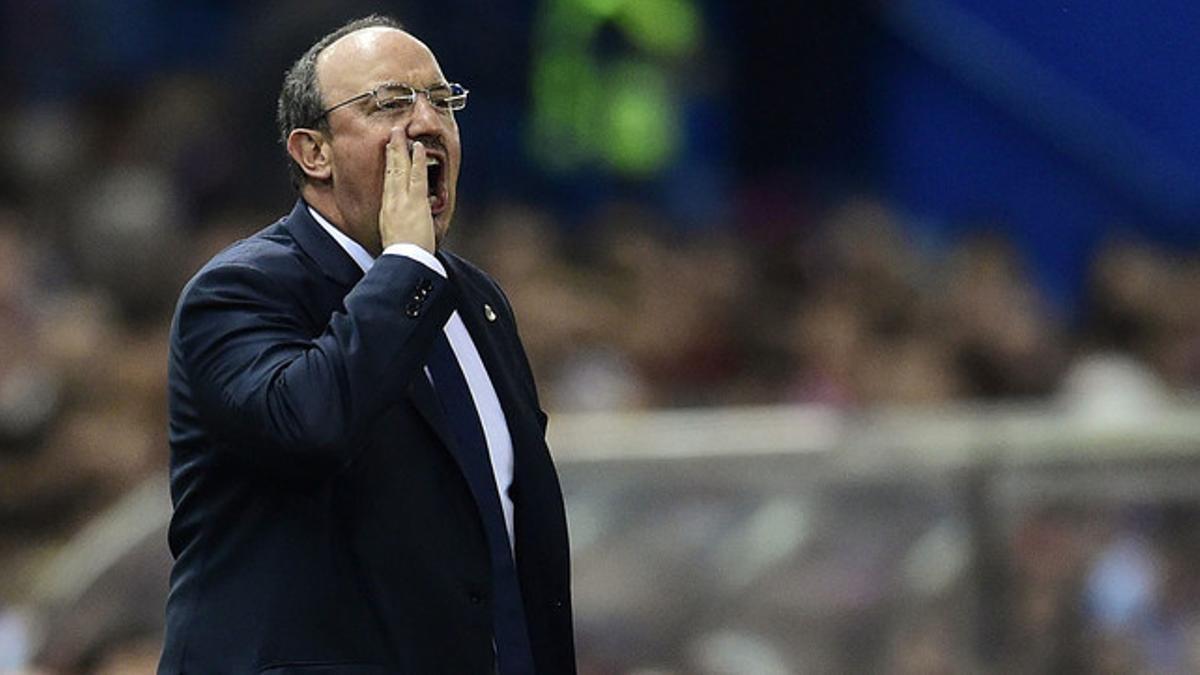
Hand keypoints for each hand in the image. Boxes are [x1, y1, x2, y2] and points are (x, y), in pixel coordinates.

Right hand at [379, 128, 434, 252]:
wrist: (404, 260)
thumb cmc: (401, 252)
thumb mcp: (393, 233)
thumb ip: (397, 221)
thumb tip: (401, 218)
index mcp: (388, 209)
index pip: (388, 180)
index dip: (389, 162)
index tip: (390, 149)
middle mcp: (392, 201)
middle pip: (391, 170)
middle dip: (392, 150)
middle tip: (394, 133)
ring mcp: (404, 199)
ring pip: (401, 169)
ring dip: (402, 150)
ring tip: (404, 135)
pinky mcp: (415, 202)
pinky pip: (416, 176)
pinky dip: (416, 161)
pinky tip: (417, 149)